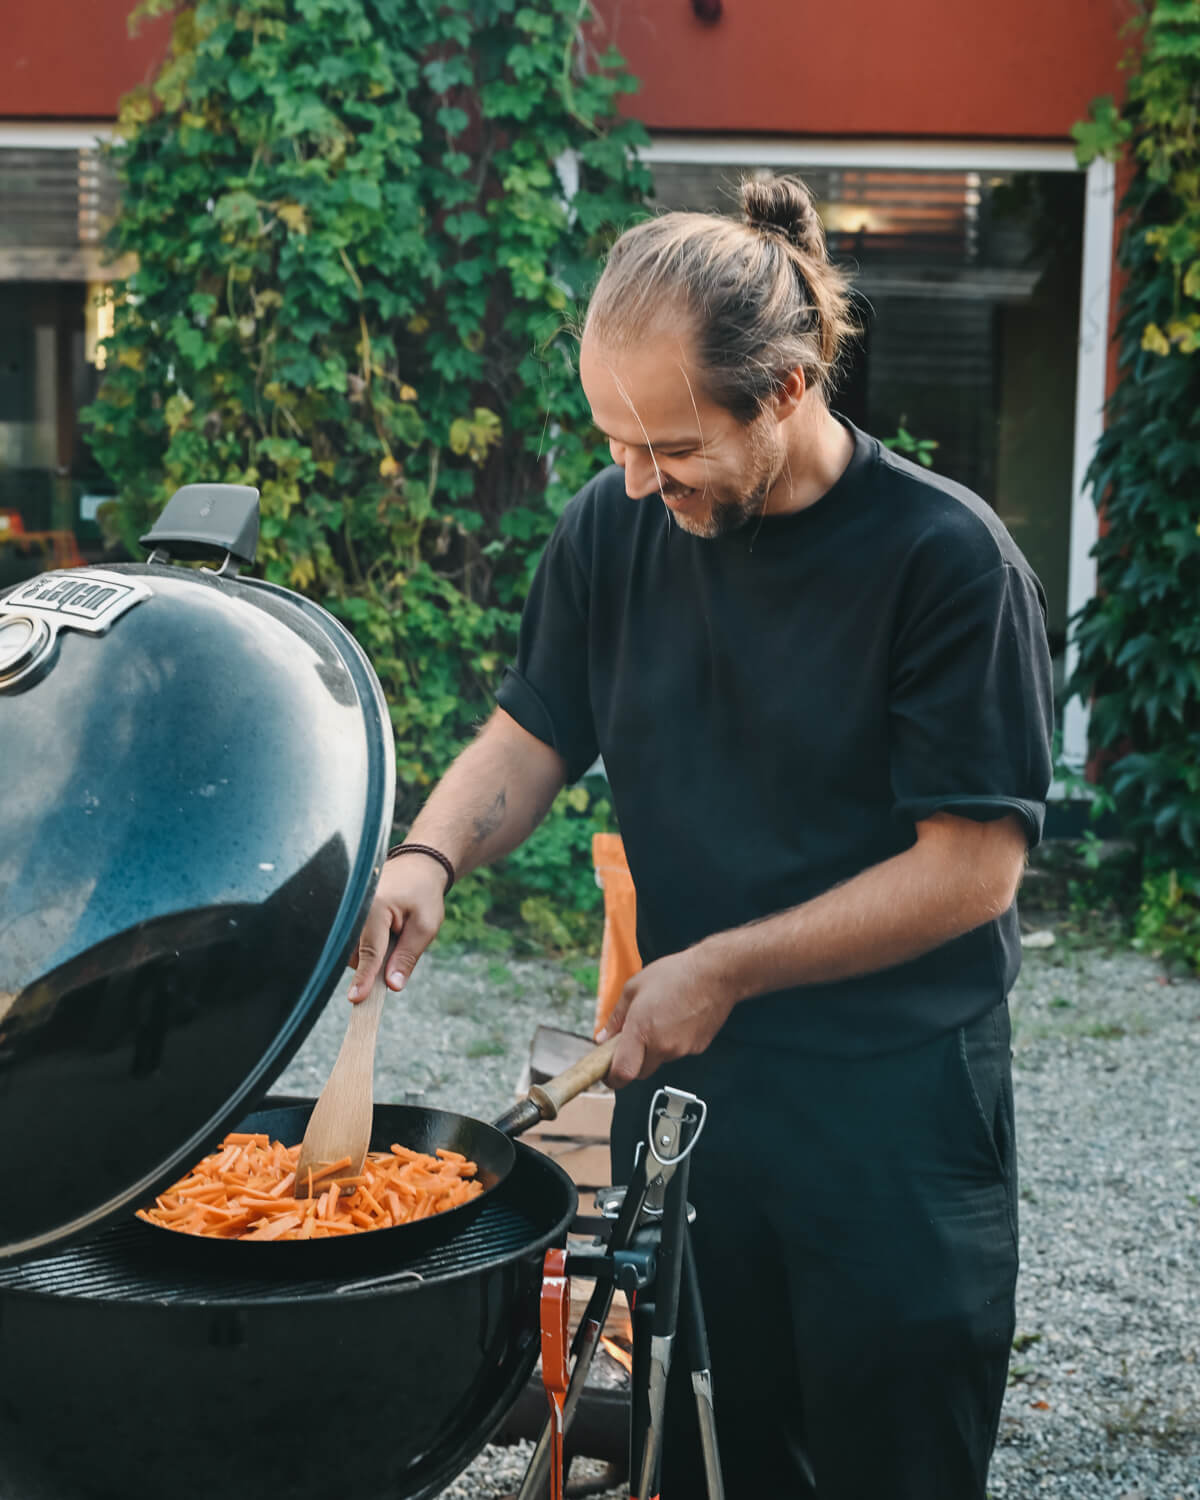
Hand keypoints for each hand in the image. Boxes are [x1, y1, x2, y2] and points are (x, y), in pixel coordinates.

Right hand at [347, 854, 446, 1001]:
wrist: (417, 866)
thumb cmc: (423, 894)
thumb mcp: (426, 926)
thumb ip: (408, 956)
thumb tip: (392, 985)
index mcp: (375, 907)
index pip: (370, 951)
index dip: (365, 978)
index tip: (356, 999)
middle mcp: (356, 906)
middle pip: (359, 954)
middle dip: (378, 962)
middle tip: (402, 941)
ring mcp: (349, 908)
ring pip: (354, 950)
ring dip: (374, 953)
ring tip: (395, 930)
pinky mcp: (348, 912)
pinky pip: (353, 941)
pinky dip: (369, 944)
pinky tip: (385, 929)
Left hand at [598, 946, 735, 1086]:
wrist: (715, 974)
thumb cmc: (675, 975)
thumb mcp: (634, 987)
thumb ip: (616, 1018)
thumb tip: (602, 1038)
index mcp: (641, 1030)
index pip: (623, 1072)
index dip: (612, 1078)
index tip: (608, 1075)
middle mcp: (662, 1046)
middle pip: (640, 1072)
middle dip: (632, 1062)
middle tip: (632, 1041)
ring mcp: (681, 1049)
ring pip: (659, 1060)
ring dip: (654, 1049)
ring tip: (660, 1019)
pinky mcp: (697, 1048)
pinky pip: (677, 1052)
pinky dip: (672, 1043)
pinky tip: (677, 1020)